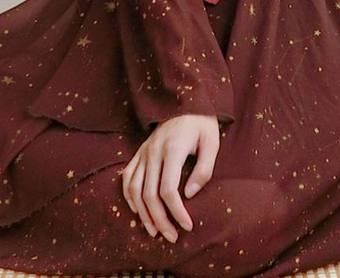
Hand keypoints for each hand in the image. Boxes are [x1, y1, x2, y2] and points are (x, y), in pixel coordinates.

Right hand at [121, 114, 219, 242]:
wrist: (185, 102)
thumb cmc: (201, 124)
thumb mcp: (212, 143)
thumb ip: (203, 170)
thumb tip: (189, 195)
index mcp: (172, 149)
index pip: (168, 189)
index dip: (176, 212)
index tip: (188, 226)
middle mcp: (153, 151)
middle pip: (149, 195)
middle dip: (160, 220)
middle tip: (172, 237)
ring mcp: (143, 151)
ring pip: (135, 190)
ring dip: (143, 214)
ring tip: (155, 232)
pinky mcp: (139, 152)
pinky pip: (127, 178)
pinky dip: (129, 197)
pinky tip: (138, 211)